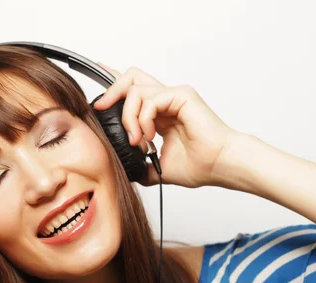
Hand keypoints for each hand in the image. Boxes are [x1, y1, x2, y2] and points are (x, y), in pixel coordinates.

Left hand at [93, 63, 242, 187]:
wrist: (219, 167)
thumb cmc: (200, 166)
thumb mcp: (159, 168)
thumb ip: (141, 165)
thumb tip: (125, 172)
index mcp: (161, 113)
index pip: (133, 91)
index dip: (113, 85)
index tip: (96, 91)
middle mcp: (166, 101)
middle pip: (130, 78)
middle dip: (112, 91)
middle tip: (102, 109)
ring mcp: (174, 96)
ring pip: (135, 90)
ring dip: (128, 118)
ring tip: (137, 141)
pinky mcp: (181, 95)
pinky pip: (149, 99)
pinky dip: (142, 119)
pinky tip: (149, 137)